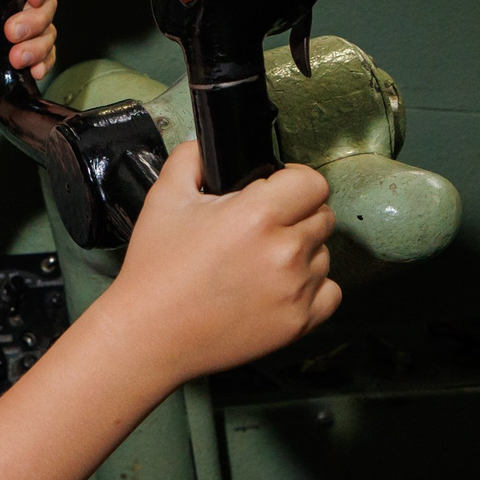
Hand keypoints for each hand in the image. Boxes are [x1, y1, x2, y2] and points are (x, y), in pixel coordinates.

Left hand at [0, 0, 56, 115]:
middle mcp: (8, 6)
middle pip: (45, 3)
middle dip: (35, 19)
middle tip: (12, 32)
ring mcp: (15, 32)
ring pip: (47, 30)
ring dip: (38, 45)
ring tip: (15, 58)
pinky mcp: (18, 56)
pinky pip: (45, 56)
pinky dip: (44, 62)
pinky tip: (33, 69)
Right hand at [99, 141, 339, 380]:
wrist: (150, 335)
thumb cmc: (156, 271)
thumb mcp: (164, 199)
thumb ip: (191, 158)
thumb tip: (211, 144)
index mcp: (257, 215)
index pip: (312, 182)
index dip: (293, 181)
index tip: (276, 190)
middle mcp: (284, 252)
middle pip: (322, 216)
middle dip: (296, 215)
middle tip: (261, 229)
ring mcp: (295, 290)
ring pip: (324, 254)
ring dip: (302, 253)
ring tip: (262, 263)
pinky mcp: (298, 322)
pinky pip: (330, 292)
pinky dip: (312, 287)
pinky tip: (280, 286)